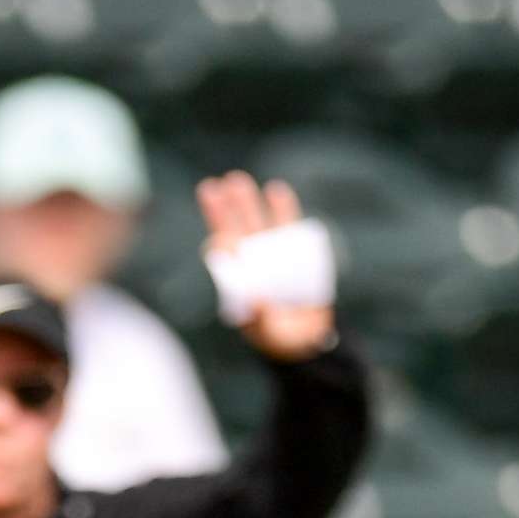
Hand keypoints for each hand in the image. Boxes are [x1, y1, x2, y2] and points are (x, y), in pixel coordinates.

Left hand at [198, 171, 336, 362]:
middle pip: (233, 231)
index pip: (222, 257)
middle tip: (212, 188)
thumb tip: (254, 299)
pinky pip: (288, 224)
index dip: (218, 244)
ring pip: (256, 222)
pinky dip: (282, 207)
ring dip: (246, 202)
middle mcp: (250, 263)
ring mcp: (271, 253)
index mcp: (236, 281)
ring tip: (236, 179)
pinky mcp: (295, 250)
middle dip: (223, 211)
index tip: (219, 237)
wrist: (306, 338)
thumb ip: (259, 319)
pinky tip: (275, 189)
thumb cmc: (279, 339)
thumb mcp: (267, 334)